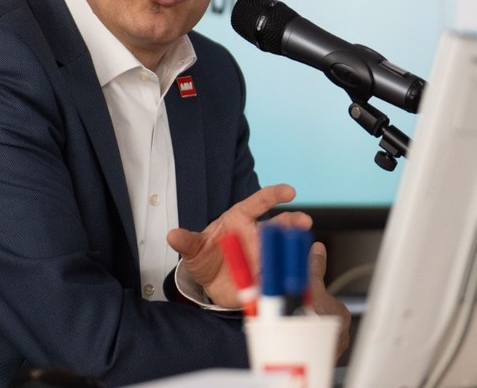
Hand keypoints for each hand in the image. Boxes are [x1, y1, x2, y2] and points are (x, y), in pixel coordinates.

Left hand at [167, 183, 310, 308]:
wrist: (211, 284)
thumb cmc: (205, 256)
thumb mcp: (194, 250)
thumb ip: (187, 242)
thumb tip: (172, 235)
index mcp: (240, 219)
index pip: (260, 201)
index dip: (275, 194)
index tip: (290, 192)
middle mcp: (258, 234)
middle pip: (280, 224)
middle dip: (294, 222)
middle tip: (304, 222)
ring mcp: (266, 254)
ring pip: (285, 248)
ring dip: (295, 248)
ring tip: (302, 252)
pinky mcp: (268, 276)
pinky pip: (283, 273)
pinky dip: (294, 273)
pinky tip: (301, 275)